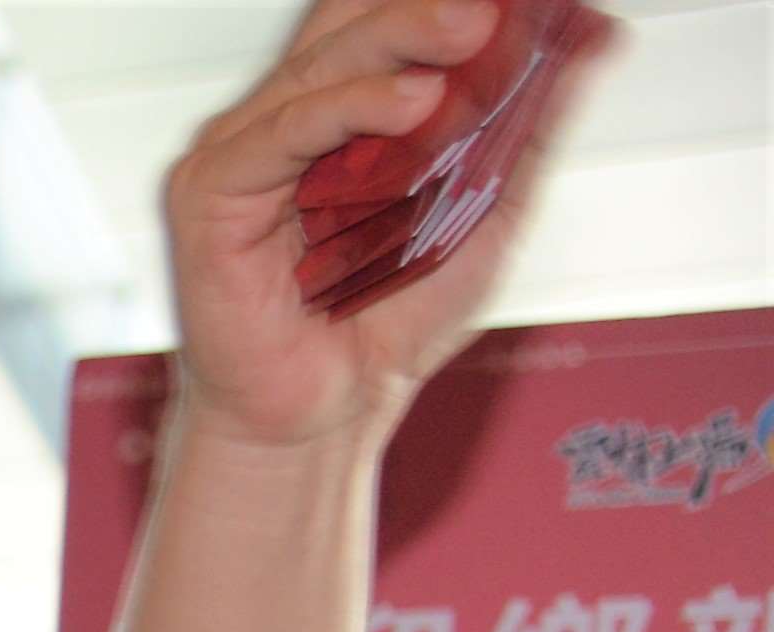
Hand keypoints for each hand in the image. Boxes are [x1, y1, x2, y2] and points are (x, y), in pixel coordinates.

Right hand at [161, 0, 616, 458]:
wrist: (330, 413)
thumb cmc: (391, 320)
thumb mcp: (489, 207)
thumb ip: (531, 123)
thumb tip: (599, 35)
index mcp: (335, 112)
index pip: (376, 19)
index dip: (427, 2)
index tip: (508, 1)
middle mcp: (281, 120)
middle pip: (348, 28)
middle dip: (423, 9)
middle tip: (492, 8)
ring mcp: (240, 154)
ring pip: (319, 69)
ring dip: (398, 43)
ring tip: (471, 34)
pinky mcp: (209, 196)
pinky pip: (279, 132)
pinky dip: (345, 109)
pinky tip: (413, 102)